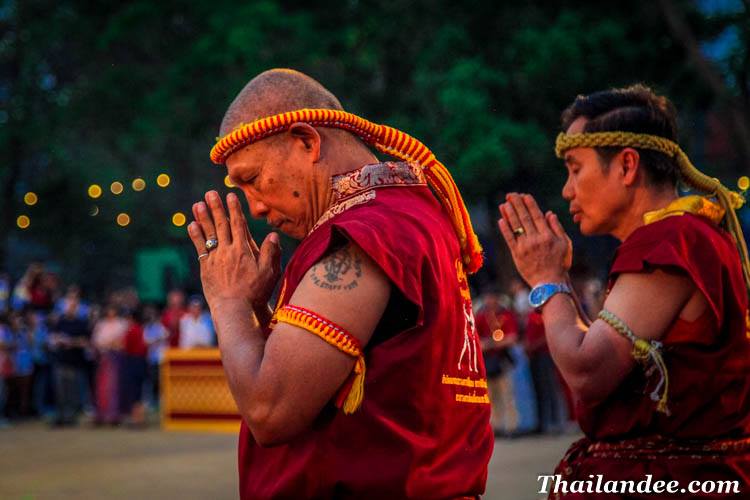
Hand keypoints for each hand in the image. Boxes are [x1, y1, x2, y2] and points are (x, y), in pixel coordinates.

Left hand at [188, 191, 280, 311]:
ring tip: (198, 204)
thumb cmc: (255, 293)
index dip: (234, 209)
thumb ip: (270, 252)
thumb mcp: (269, 273)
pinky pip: (199, 248)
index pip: (238, 224)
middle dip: (216, 207)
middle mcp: (228, 251)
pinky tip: (191, 225)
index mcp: (243, 250)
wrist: (234, 310)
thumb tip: (273, 234)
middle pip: (221, 225)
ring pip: (208, 233)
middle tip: (210, 193)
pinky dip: (196, 236)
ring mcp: (215, 259)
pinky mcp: (206, 269)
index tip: (230, 195)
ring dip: (202, 217)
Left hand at [498, 193, 571, 286]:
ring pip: (515, 227)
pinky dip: (505, 229)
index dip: (529, 204)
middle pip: (524, 218)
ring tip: (504, 204)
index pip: (536, 216)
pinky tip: (501, 220)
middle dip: (517, 205)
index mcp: (548, 235)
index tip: (524, 195)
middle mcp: (536, 239)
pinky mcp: (517, 255)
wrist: (549, 283)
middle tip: (511, 195)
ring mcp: (525, 247)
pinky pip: (509, 239)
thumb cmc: (560, 263)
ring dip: (509, 214)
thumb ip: (557, 228)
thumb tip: (549, 213)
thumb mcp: (565, 244)